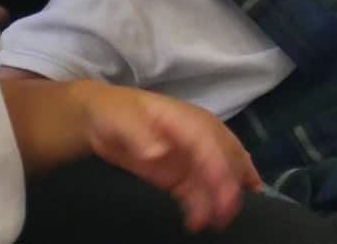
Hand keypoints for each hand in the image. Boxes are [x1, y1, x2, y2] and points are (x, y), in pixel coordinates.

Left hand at [81, 84, 260, 231]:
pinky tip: (203, 220)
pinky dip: (205, 204)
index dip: (218, 167)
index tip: (221, 192)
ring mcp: (192, 157)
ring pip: (218, 175)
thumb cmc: (117, 113)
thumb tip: (157, 153)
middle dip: (231, 184)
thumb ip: (140, 136)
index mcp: (187, 120)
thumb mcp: (124, 120)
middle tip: (226, 212)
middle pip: (224, 157)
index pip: (210, 143)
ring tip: (217, 222)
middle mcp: (198, 137)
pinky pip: (200, 190)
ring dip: (221, 197)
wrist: (105, 120)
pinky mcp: (182, 174)